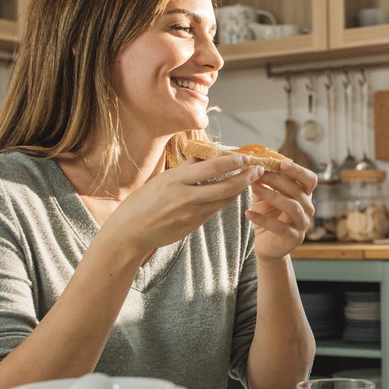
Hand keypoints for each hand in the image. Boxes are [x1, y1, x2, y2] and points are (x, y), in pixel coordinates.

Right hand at [105, 153, 260, 254]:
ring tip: (250, 179)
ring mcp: (191, 213)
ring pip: (223, 200)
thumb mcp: (161, 179)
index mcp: (175, 180)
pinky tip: (232, 193)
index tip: (245, 157)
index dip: (232, 162)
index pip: (211, 168)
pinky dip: (226, 200)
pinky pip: (215, 210)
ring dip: (240, 189)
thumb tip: (205, 156)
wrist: (130, 233)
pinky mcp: (193, 225)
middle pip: (225, 186)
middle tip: (258, 170)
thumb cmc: (142, 202)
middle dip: (246, 178)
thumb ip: (185, 169)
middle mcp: (185, 197)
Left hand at [245, 160, 316, 260]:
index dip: (298, 171)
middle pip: (298, 190)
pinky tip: (248, 213)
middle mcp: (308, 208)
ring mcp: (302, 224)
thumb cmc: (267, 214)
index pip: (310, 179)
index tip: (281, 164)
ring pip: (292, 206)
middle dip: (277, 180)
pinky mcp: (294, 238)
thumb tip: (254, 162)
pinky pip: (280, 227)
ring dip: (272, 195)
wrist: (265, 243)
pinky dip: (263, 219)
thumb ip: (263, 180)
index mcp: (304, 195)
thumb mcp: (265, 194)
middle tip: (258, 173)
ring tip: (253, 188)